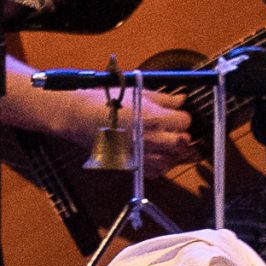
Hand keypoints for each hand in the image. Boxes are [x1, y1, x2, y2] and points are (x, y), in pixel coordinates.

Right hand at [62, 85, 197, 171]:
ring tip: (163, 141)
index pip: (185, 121)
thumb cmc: (106, 103)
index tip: (175, 115)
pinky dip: (161, 164)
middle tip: (172, 129)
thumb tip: (181, 100)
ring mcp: (144, 156)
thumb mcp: (138, 94)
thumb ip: (164, 99)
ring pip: (174, 159)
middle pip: (184, 142)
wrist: (81, 118)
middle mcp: (152, 140)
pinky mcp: (134, 167)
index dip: (181, 117)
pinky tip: (153, 152)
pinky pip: (159, 171)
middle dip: (181, 134)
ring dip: (173, 151)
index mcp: (155, 118)